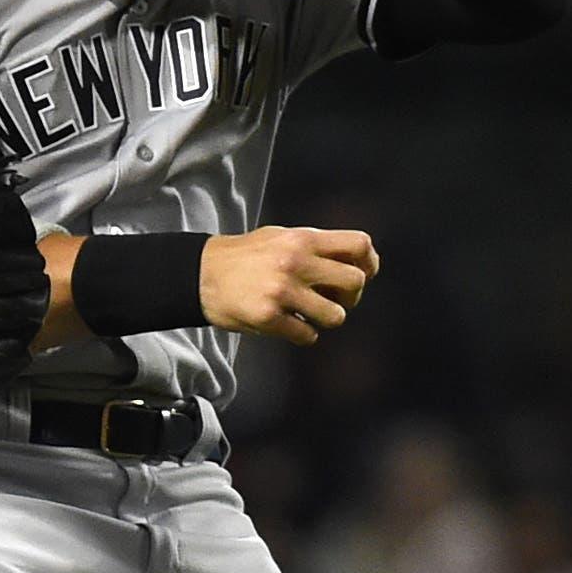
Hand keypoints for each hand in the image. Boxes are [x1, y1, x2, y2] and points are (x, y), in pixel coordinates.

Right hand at [202, 225, 378, 344]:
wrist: (201, 274)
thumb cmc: (246, 257)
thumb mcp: (282, 237)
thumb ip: (316, 245)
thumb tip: (358, 260)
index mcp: (302, 239)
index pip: (359, 244)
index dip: (369, 262)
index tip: (363, 274)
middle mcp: (296, 263)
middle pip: (355, 282)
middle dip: (351, 296)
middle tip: (334, 299)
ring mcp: (282, 292)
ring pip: (336, 316)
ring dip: (326, 319)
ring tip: (308, 313)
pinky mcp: (268, 318)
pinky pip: (307, 335)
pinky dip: (303, 334)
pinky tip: (289, 325)